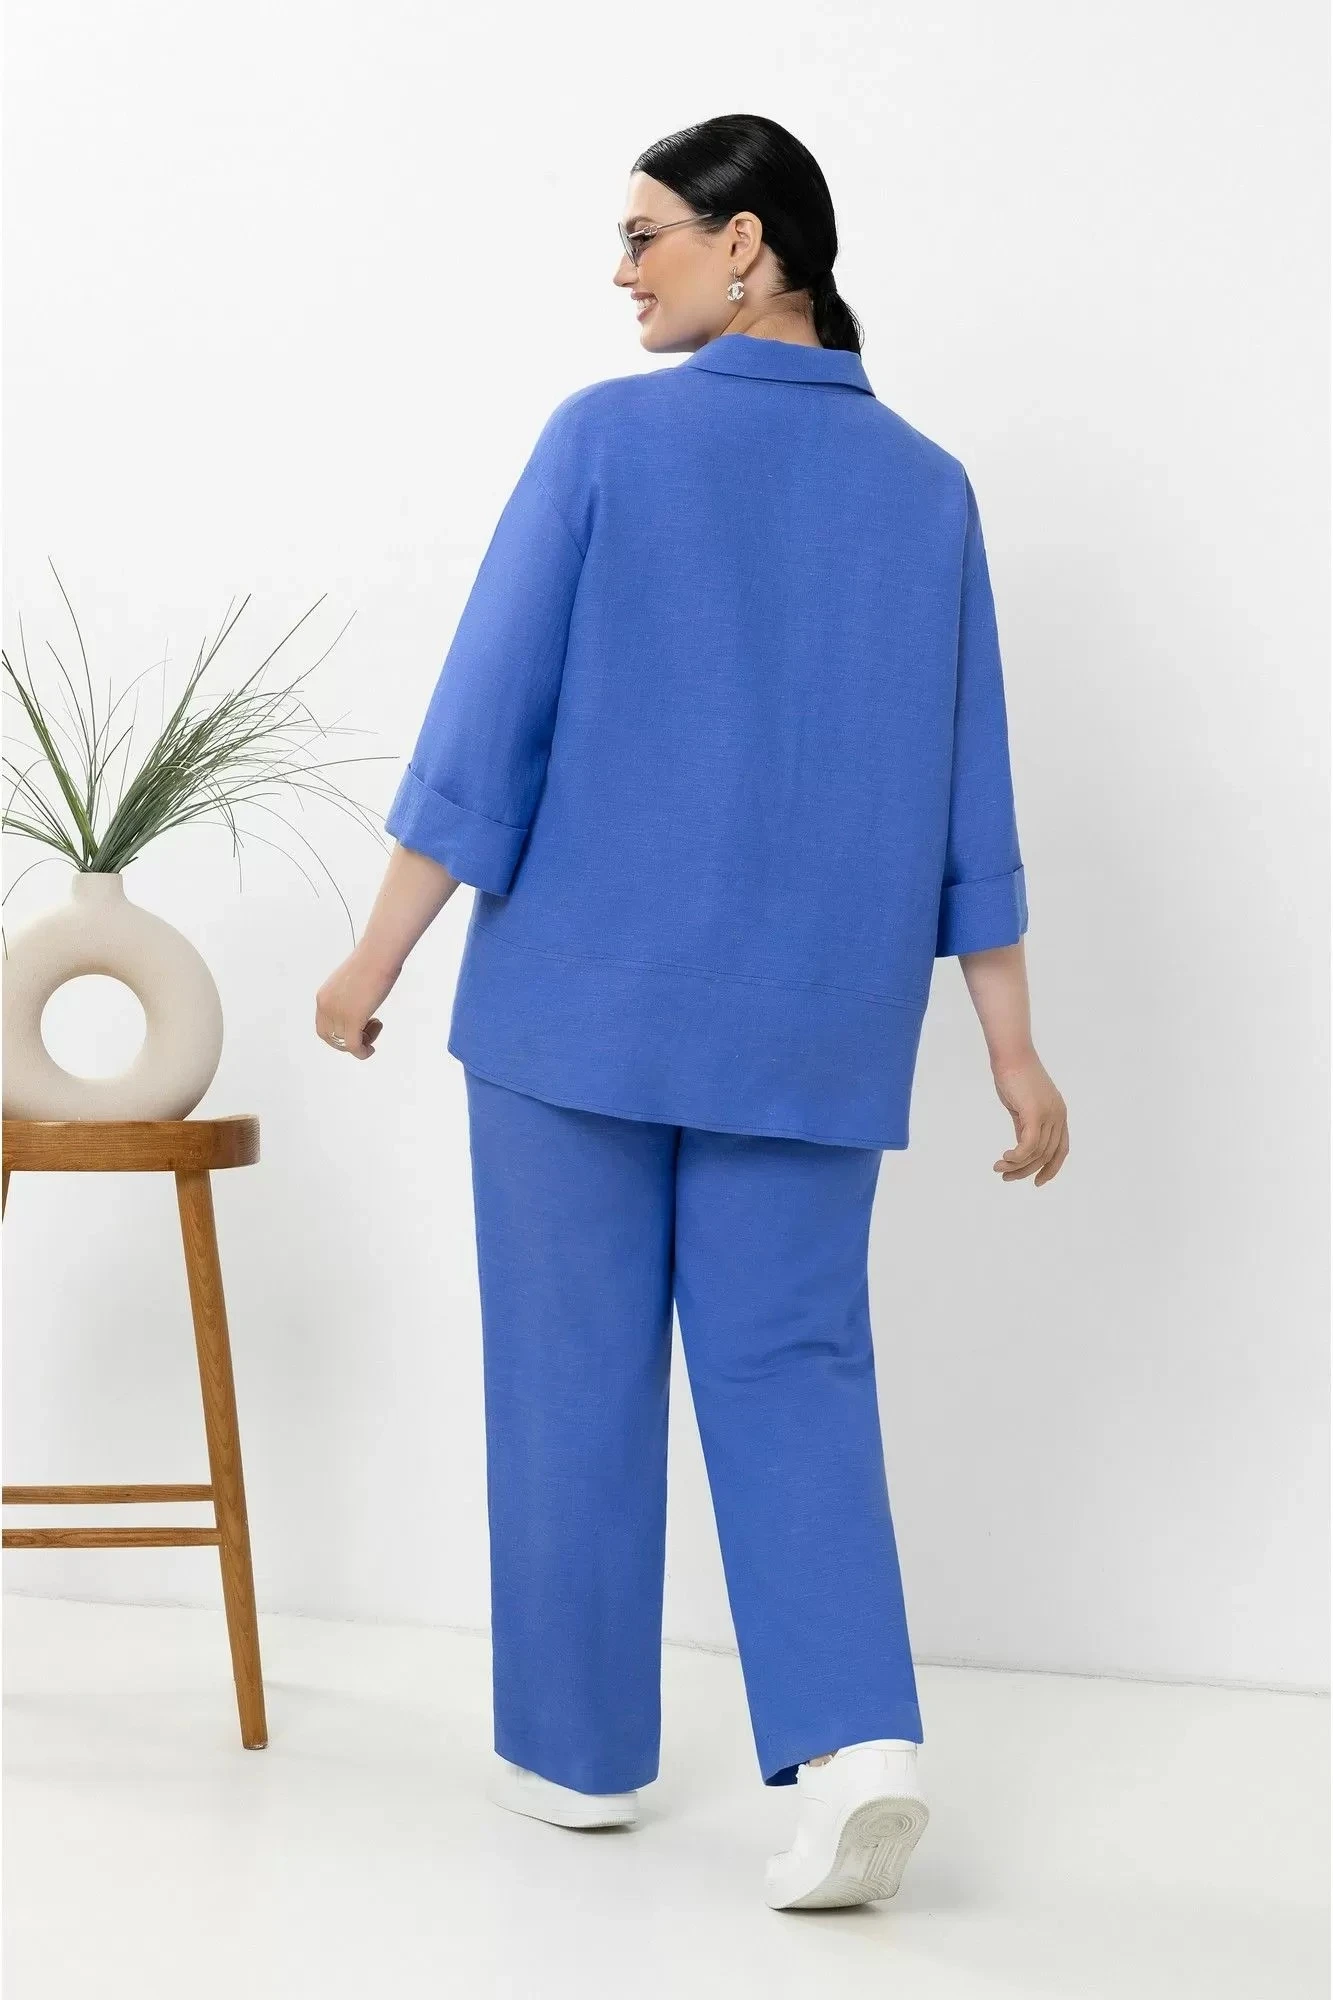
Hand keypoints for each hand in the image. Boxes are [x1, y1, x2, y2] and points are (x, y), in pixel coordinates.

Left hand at [314, 947, 399, 1060]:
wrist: (379, 955)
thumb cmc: (371, 961)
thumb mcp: (350, 983)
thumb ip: (348, 997)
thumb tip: (357, 1007)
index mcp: (323, 996)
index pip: (323, 1026)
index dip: (339, 1033)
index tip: (356, 1028)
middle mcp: (326, 1006)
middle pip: (330, 1038)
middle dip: (348, 1040)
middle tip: (366, 1032)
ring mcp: (338, 1014)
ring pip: (344, 1043)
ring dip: (361, 1041)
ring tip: (375, 1027)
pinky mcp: (353, 1019)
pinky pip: (354, 1047)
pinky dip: (363, 1052)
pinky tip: (371, 1049)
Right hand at [991, 1052, 1067, 1184]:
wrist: (1010, 1054)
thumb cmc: (1013, 1075)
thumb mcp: (1022, 1106)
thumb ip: (1025, 1126)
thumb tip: (1022, 1148)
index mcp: (1059, 1114)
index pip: (1061, 1149)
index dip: (1051, 1168)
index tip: (1037, 1181)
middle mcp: (1059, 1116)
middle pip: (1048, 1155)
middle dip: (1027, 1171)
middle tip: (1006, 1178)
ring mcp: (1049, 1114)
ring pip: (1036, 1152)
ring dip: (1016, 1166)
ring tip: (999, 1169)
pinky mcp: (1035, 1113)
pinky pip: (1029, 1144)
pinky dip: (1017, 1156)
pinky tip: (1005, 1159)